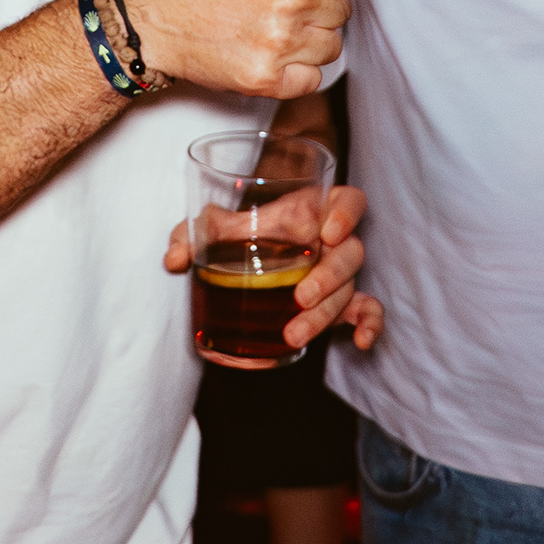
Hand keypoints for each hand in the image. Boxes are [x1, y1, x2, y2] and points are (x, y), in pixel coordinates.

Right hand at [115, 0, 362, 98]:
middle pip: (342, 7)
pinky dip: (294, 68)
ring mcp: (280, 41)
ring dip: (308, 36)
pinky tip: (264, 46)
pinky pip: (313, 77)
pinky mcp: (267, 78)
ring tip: (267, 19)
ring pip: (331, 44)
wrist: (148, 13)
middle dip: (316, 1)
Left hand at [159, 182, 384, 354]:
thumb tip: (174, 260)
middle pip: (350, 254)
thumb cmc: (238, 228)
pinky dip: (369, 324)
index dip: (347, 214)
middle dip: (328, 278)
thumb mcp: (213, 225)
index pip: (349, 201)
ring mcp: (337, 272)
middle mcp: (332, 240)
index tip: (327, 233)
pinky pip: (365, 309)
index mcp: (313, 210)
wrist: (251, 248)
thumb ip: (191, 234)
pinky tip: (361, 342)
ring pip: (350, 288)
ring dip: (327, 313)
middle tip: (300, 297)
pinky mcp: (338, 300)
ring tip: (294, 334)